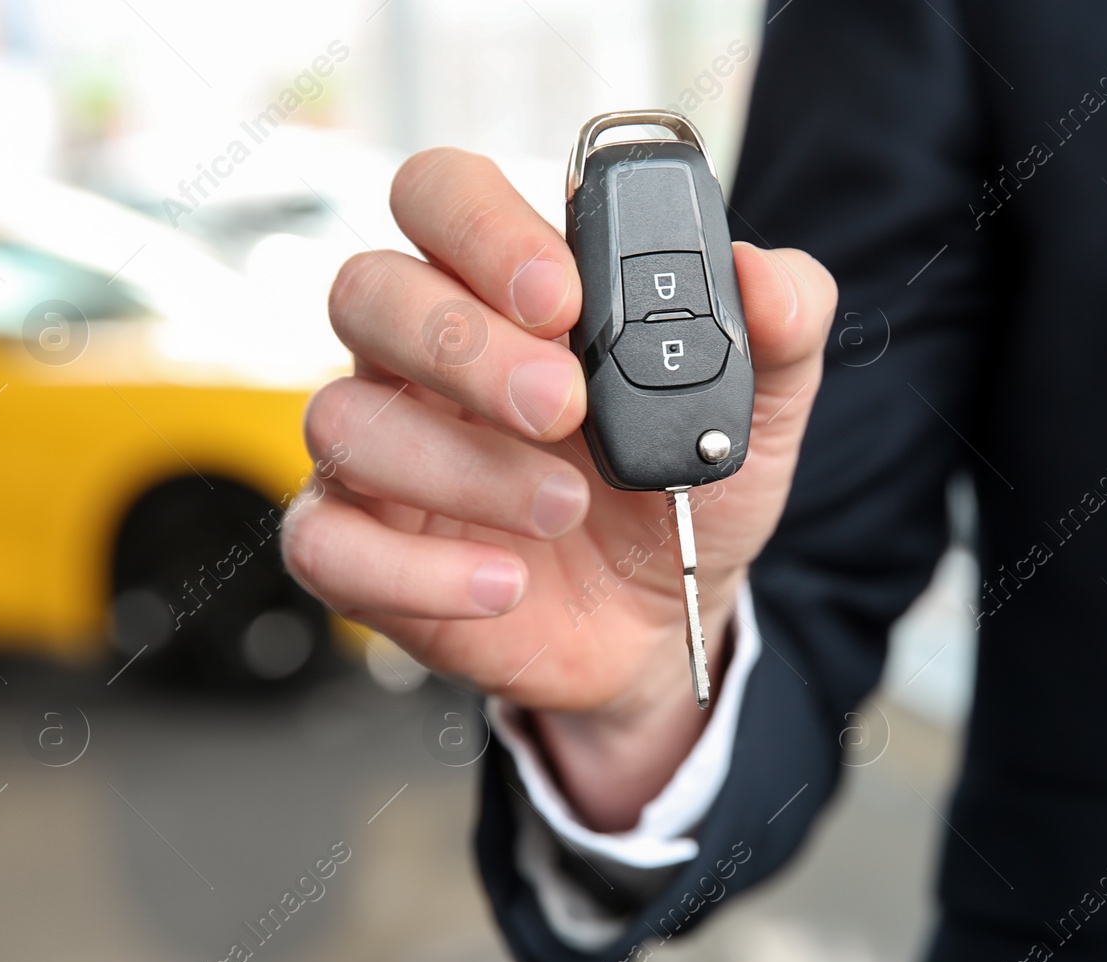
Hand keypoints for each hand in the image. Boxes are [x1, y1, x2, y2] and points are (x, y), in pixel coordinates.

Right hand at [283, 148, 835, 827]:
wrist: (663, 620)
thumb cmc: (683, 491)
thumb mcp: (760, 410)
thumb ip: (782, 327)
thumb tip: (766, 277)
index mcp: (504, 291)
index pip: (439, 195)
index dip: (484, 229)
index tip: (565, 296)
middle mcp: (423, 357)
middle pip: (368, 290)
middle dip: (464, 344)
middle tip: (563, 405)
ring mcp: (381, 452)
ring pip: (342, 417)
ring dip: (460, 467)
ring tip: (565, 509)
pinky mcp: (367, 550)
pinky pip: (324, 542)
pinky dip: (416, 570)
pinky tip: (505, 582)